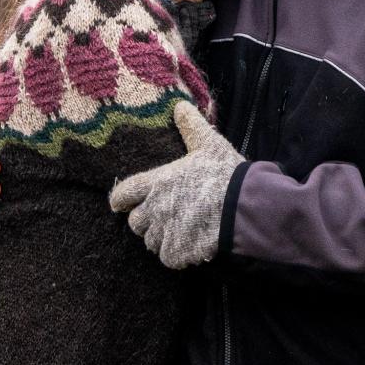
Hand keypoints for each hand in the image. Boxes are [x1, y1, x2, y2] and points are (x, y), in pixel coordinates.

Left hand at [109, 102, 243, 268]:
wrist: (244, 205)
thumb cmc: (225, 174)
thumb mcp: (208, 144)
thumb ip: (190, 126)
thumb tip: (180, 106)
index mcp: (156, 182)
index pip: (122, 194)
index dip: (121, 200)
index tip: (122, 204)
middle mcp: (155, 208)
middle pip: (135, 223)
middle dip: (147, 221)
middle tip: (166, 217)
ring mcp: (165, 231)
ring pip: (151, 242)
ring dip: (162, 239)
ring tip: (181, 231)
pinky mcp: (177, 251)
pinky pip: (168, 257)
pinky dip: (178, 255)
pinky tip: (192, 245)